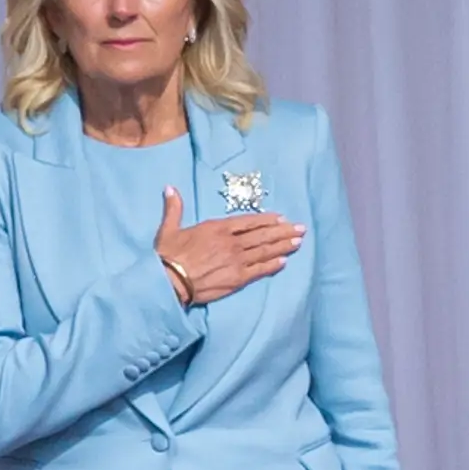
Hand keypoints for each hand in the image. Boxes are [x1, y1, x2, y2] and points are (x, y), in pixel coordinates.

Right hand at [155, 188, 301, 305]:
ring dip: (283, 246)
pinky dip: (273, 265)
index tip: (281, 218)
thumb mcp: (168, 229)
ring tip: (298, 242)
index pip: (248, 221)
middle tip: (301, 229)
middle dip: (283, 231)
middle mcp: (231, 243)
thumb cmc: (167, 255)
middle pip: (262, 235)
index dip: (266, 220)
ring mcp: (236, 261)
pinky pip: (260, 270)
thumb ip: (174, 208)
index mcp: (217, 228)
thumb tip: (170, 188)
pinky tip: (284, 262)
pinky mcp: (237, 278)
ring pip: (265, 251)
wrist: (168, 281)